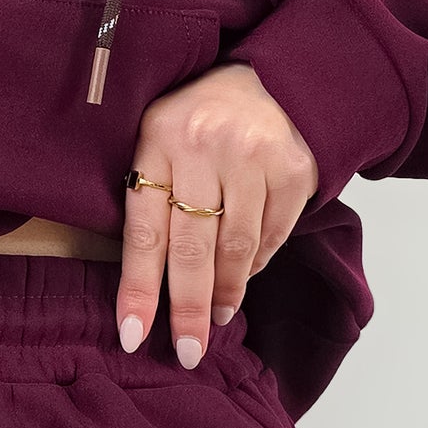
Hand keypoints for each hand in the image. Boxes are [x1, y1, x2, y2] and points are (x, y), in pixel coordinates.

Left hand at [117, 63, 317, 366]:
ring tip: (217, 316)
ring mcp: (254, 156)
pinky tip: (246, 273)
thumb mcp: (160, 135)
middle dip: (188, 308)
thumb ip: (150, 191)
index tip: (132, 336)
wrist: (274, 76)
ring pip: (236, 247)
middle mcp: (205, 146)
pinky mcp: (294, 168)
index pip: (144, 230)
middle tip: (188, 352)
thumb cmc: (202, 118)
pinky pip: (272, 234)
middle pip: (193, 247)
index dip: (138, 288)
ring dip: (226, 291)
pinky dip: (258, 261)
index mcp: (158, 139)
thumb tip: (146, 281)